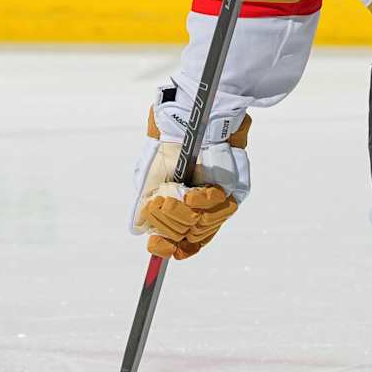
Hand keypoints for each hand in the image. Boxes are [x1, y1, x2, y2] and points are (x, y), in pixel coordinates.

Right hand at [131, 110, 250, 258]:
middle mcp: (193, 210)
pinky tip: (202, 192)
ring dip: (191, 212)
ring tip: (186, 192)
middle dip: (174, 222)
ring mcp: (213, 205)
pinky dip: (209, 204)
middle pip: (183, 237)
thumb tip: (138, 228)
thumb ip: (145, 202)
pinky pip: (222, 214)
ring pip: (203, 229)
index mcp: (172, 207)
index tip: (162, 245)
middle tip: (166, 202)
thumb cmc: (170, 145)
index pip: (168, 241)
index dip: (164, 248)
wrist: (194, 124)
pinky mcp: (232, 195)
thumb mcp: (151, 174)